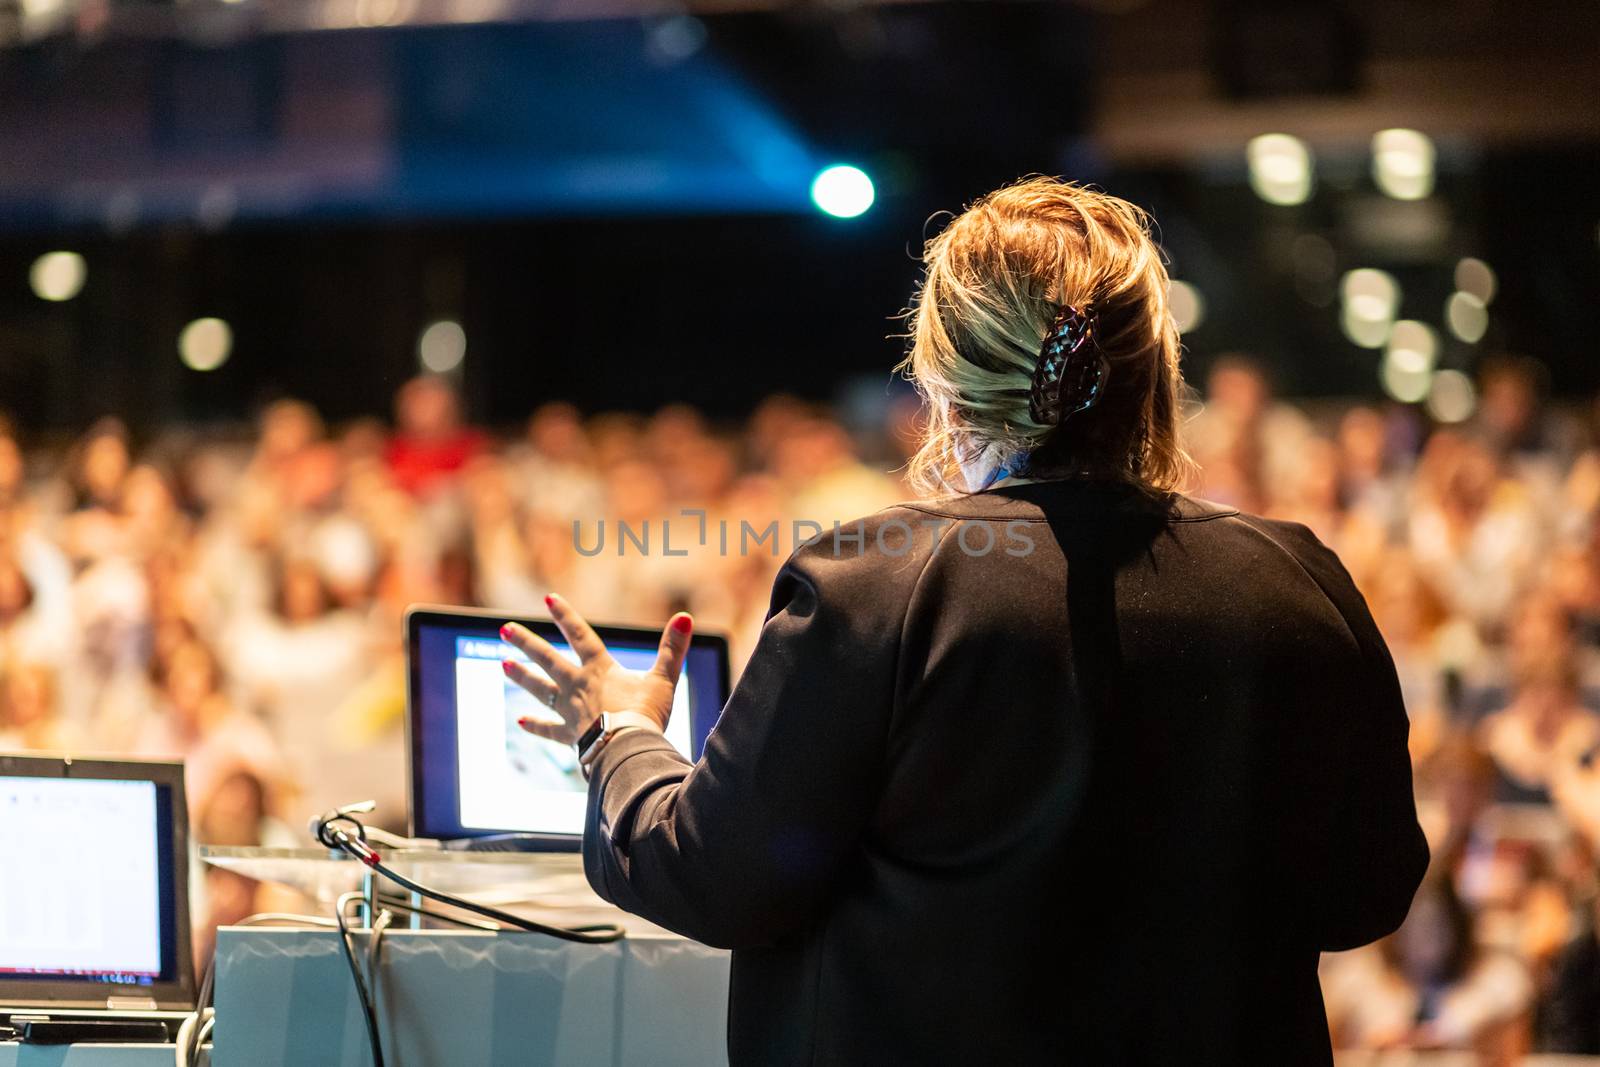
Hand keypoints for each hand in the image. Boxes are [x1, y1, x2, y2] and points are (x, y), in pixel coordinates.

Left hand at [500, 593, 692, 744]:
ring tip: (504, 665)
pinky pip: (550, 730)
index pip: (580, 635)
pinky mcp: (571, 736)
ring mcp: (571, 711)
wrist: (627, 751)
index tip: (548, 599)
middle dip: (526, 643)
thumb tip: (685, 617)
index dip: (565, 616)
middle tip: (505, 630)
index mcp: (600, 669)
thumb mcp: (663, 679)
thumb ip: (673, 648)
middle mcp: (578, 686)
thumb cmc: (645, 715)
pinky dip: (537, 726)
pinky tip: (521, 723)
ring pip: (541, 690)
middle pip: (548, 659)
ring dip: (522, 677)